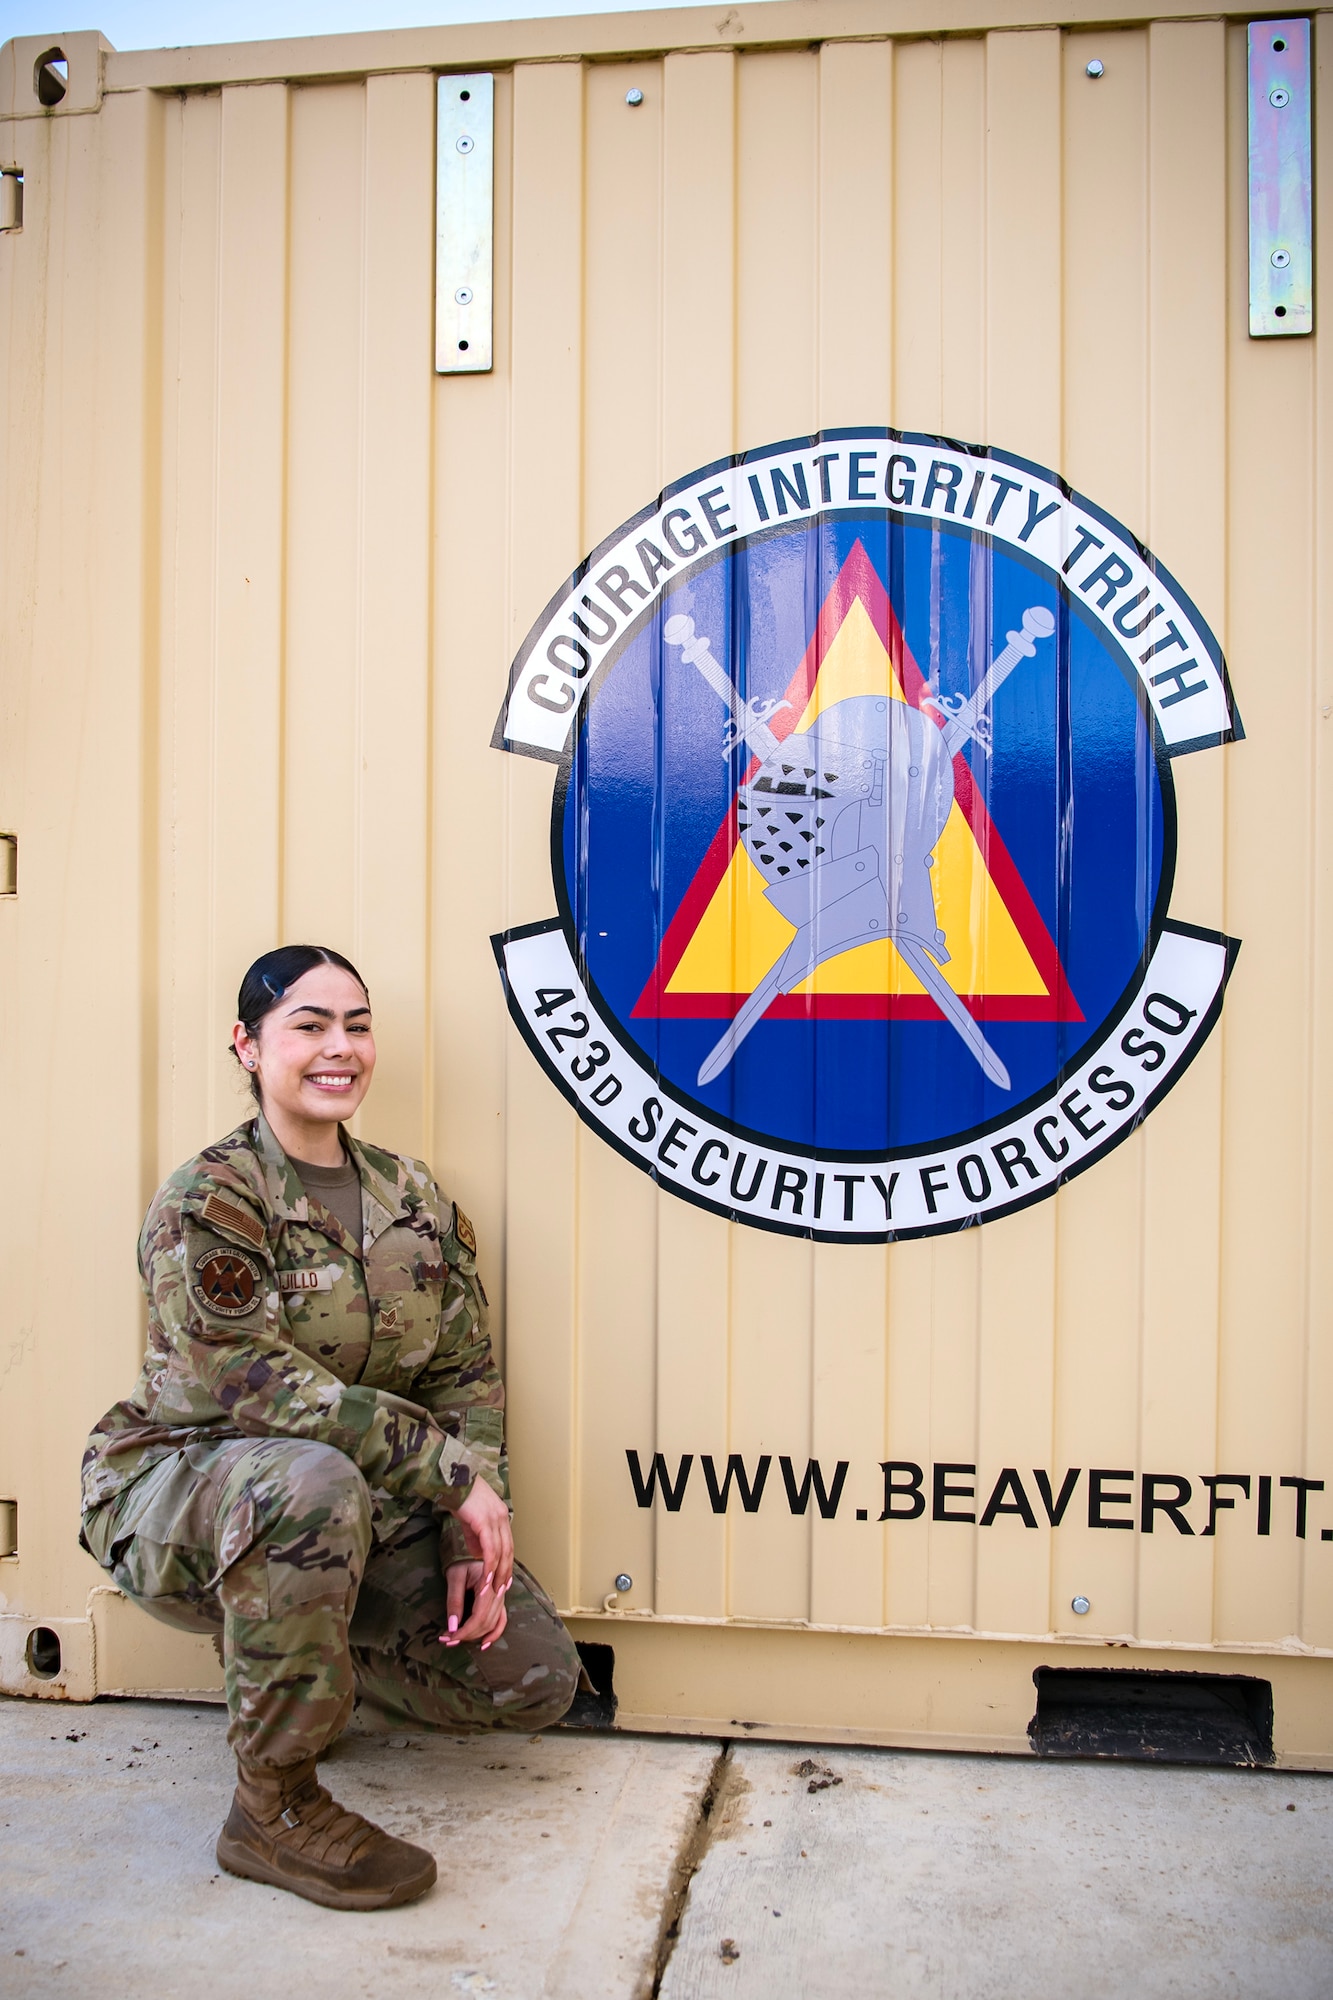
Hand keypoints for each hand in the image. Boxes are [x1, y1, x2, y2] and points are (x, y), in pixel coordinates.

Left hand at [440, 1558, 508, 1650]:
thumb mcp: (454, 1576)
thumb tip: (453, 1626)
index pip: (480, 1615)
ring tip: (455, 1641)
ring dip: (475, 1636)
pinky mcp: (500, 1602)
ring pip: (492, 1624)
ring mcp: (501, 1597)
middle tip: (446, 1640)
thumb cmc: (461, 1563)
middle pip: (486, 1622)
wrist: (473, 1551)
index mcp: (488, 1582)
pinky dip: (494, 1634)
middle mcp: (498, 1591)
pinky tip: (484, 1644)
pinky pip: (501, 1621)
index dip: (465, 1631)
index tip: (449, 1638)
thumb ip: (454, 1600)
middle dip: (466, 1635)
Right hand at [452, 1476, 513, 1595]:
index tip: (504, 1580)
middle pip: (508, 1551)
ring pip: (501, 1552)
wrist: (450, 1480)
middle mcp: (501, 1517)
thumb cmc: (458, 1496)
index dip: (507, 1564)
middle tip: (501, 1591)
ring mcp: (495, 1518)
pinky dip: (489, 1565)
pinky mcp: (484, 1521)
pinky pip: (490, 1549)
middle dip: (504, 1573)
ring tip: (491, 1590)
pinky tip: (486, 1577)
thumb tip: (479, 1556)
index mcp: (500, 1515)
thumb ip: (475, 1537)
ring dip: (497, 1574)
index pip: (508, 1544)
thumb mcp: (469, 1520)